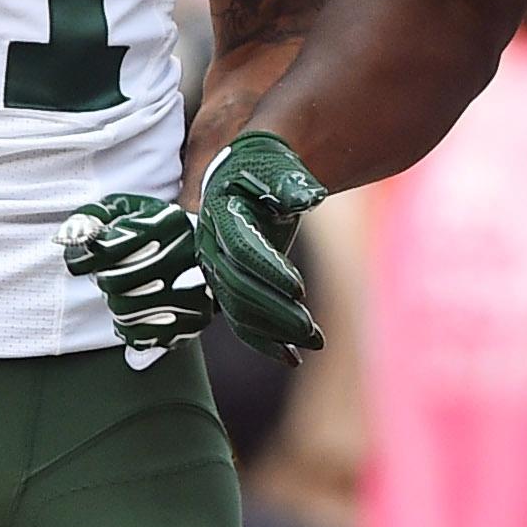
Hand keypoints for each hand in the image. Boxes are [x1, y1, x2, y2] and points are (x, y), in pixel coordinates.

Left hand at [58, 194, 215, 366]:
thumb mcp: (125, 209)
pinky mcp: (195, 318)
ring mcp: (194, 288)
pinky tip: (135, 314)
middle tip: (111, 273)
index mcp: (166, 221)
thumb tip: (72, 237)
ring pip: (125, 310)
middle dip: (104, 279)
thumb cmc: (155, 229)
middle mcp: (184, 253)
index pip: (106, 248)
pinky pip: (142, 335)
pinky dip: (129, 328)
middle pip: (114, 281)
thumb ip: (93, 216)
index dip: (84, 257)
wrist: (205, 250)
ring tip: (126, 291)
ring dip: (116, 303)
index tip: (82, 260)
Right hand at [194, 132, 327, 363]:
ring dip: (276, 331)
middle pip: (239, 288)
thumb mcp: (278, 169)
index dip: (269, 270)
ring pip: (240, 311)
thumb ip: (292, 184)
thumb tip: (311, 197)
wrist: (245, 179)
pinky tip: (293, 357)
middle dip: (276, 311)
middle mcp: (211, 247)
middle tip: (312, 329)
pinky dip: (266, 341)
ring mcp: (216, 272)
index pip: (242, 250)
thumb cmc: (266, 171)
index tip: (300, 289)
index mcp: (220, 215)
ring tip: (315, 342)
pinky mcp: (228, 288)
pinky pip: (242, 321)